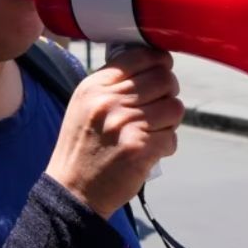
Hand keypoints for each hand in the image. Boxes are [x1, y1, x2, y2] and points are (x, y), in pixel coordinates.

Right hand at [46, 47, 182, 217]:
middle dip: (170, 92)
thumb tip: (154, 68)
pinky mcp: (140, 148)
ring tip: (154, 131)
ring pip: (174, 107)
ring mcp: (125, 124)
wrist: (72, 191)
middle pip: (164, 79)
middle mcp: (109, 100)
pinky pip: (172, 137)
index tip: (162, 72)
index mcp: (95, 86)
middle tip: (160, 107)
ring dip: (170, 121)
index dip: (160, 62)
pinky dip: (166, 145)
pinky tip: (150, 151)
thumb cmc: (82, 148)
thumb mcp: (84, 106)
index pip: (141, 56)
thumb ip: (112, 85)